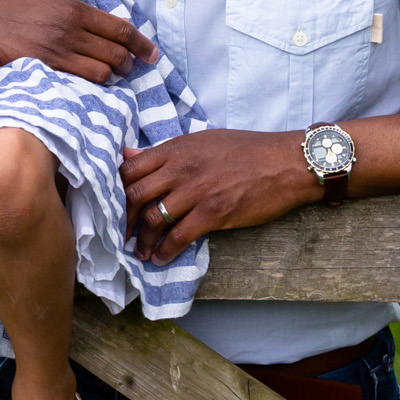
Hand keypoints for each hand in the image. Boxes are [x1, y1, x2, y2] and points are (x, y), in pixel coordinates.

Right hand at [0, 0, 156, 82]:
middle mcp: (66, 31)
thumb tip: (94, 22)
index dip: (142, 45)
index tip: (152, 54)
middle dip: (126, 64)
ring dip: (107, 78)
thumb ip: (70, 9)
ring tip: (102, 77)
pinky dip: (83, 87)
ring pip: (99, 75)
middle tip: (127, 67)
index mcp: (71, 8)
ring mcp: (52, 55)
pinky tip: (79, 85)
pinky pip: (74, 86)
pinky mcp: (36, 72)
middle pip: (115, 56)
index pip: (120, 30)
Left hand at [120, 130, 318, 263]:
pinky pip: (179, 236)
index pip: (130, 168)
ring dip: (142, 240)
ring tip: (140, 251)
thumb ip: (164, 151)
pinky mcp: (214, 213)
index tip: (114, 204)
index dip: (116, 189)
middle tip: (120, 234)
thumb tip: (128, 154)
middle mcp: (180, 168)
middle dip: (122, 218)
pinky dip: (165, 251)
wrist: (285, 162)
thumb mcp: (201, 141)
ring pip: (153, 218)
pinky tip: (161, 258)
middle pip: (135, 195)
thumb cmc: (246, 150)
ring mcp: (196, 191)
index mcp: (176, 149)